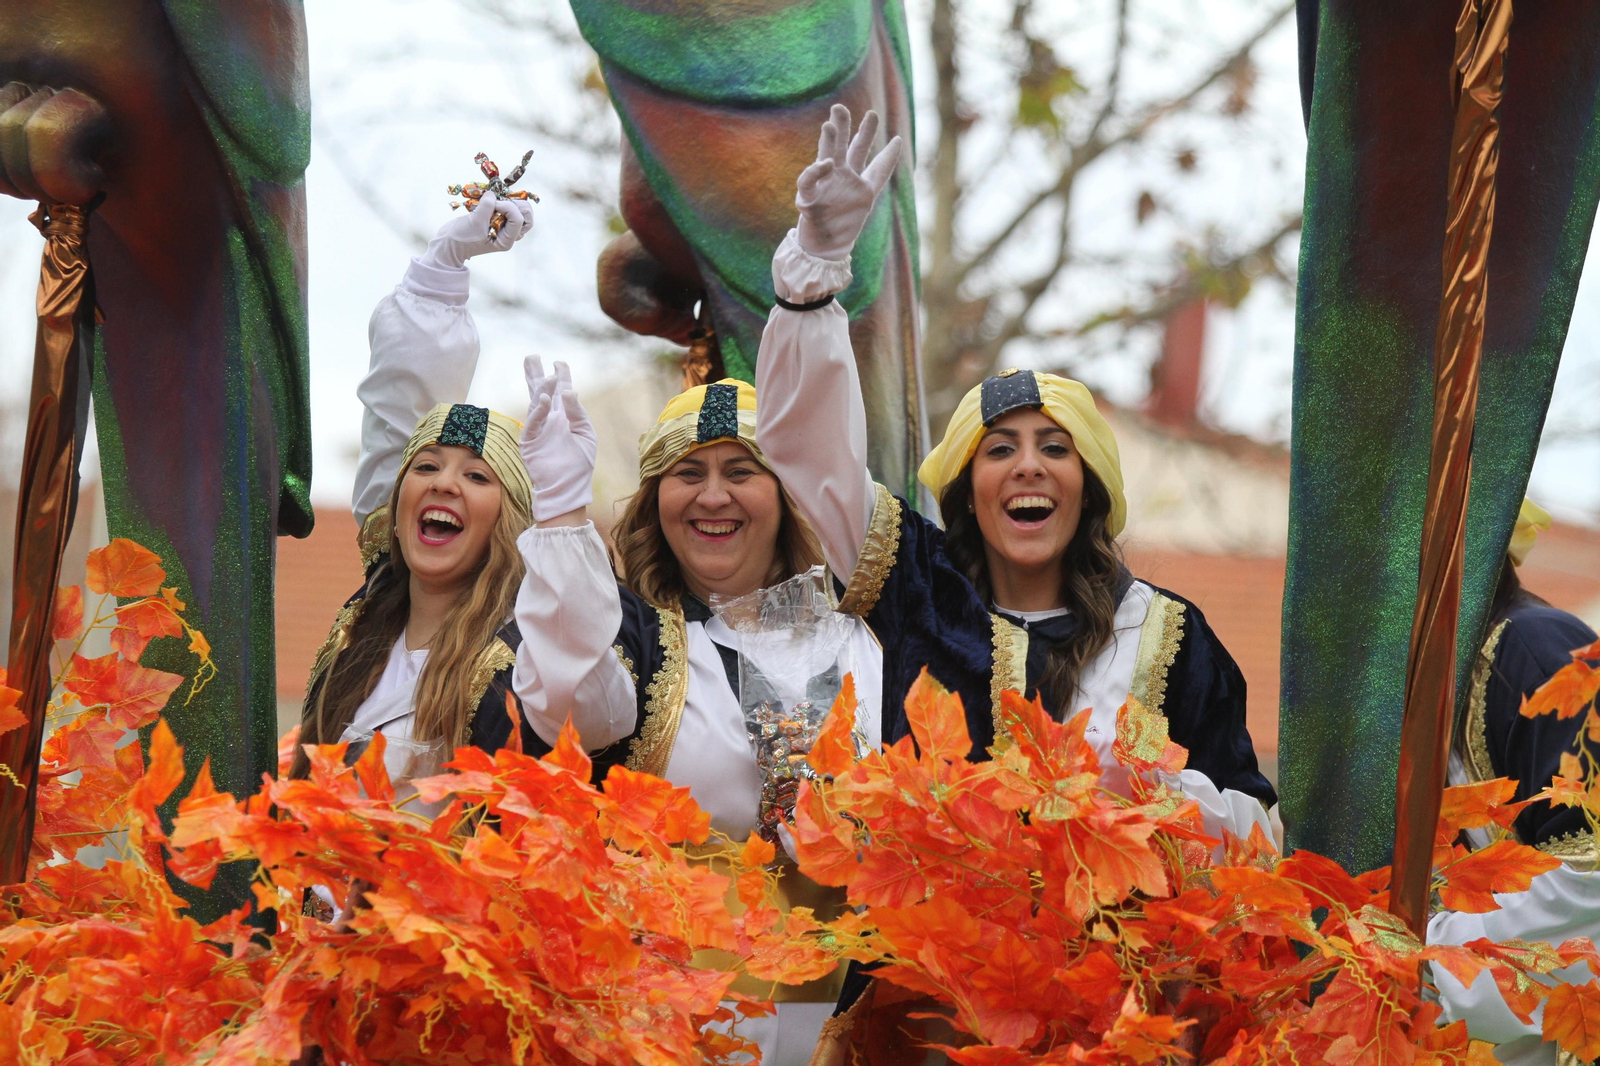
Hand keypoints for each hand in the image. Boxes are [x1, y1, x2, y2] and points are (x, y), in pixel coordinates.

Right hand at [419, 190, 533, 270]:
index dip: (508, 207)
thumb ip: (487, 206)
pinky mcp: (496, 219)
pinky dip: (501, 201)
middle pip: (526, 216)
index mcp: (506, 240)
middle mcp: (508, 234)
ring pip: (519, 211)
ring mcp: (503, 226)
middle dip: (515, 204)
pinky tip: (488, 200)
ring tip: (494, 201)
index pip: (519, 219)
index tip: (493, 204)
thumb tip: (493, 194)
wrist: (448, 244)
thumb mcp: (475, 222)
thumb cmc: (461, 238)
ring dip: (509, 202)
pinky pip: (507, 207)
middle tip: (499, 202)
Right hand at [521, 356, 597, 522]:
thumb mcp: (586, 434)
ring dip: (542, 389)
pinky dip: (538, 409)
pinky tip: (544, 397)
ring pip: (535, 403)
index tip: (559, 362)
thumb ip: (578, 412)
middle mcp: (550, 420)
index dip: (560, 376)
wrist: (568, 488)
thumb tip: (569, 391)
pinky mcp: (530, 441)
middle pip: (540, 391)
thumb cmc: (579, 464)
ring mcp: (539, 429)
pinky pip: (533, 422)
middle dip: (536, 374)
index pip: (561, 392)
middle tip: (531, 356)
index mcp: (565, 417)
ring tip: (547, 375)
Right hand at [795, 104, 902, 260]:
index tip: (873, 115)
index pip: (860, 149)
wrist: (827, 247)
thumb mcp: (869, 193)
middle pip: (842, 146)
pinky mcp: (808, 198)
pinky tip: (826, 164)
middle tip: (840, 107)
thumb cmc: (846, 222)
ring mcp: (823, 184)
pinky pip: (810, 181)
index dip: (867, 133)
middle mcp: (838, 175)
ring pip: (825, 157)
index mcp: (852, 175)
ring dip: (827, 142)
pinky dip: (816, 172)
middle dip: (842, 127)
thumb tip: (897, 140)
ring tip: (830, 125)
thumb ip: (881, 168)